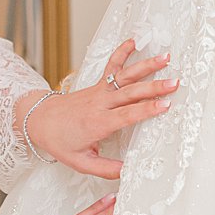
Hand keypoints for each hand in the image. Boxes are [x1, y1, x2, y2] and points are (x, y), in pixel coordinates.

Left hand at [22, 39, 174, 178]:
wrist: (40, 119)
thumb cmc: (60, 141)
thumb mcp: (80, 162)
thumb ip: (105, 168)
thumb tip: (127, 173)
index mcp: (98, 123)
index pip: (126, 115)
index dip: (146, 109)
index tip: (165, 105)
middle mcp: (100, 104)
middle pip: (131, 93)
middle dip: (154, 87)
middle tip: (175, 83)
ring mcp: (99, 91)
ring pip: (125, 76)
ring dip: (146, 66)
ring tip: (165, 57)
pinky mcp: (98, 84)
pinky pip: (111, 66)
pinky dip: (121, 52)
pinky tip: (133, 41)